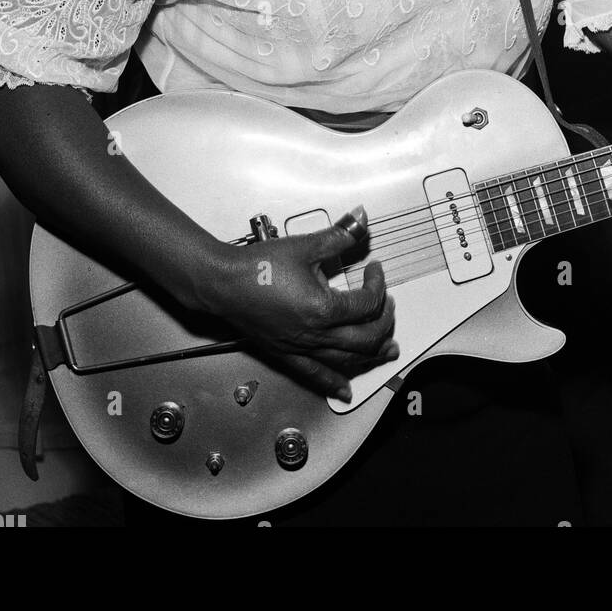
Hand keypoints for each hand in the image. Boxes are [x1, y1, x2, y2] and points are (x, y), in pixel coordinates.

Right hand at [208, 213, 397, 400]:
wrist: (224, 283)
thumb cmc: (257, 267)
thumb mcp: (304, 246)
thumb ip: (338, 236)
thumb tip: (360, 220)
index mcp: (323, 309)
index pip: (367, 303)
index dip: (378, 285)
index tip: (374, 270)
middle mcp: (315, 335)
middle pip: (366, 338)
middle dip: (384, 322)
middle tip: (387, 306)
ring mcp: (301, 348)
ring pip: (347, 361)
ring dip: (372, 356)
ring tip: (387, 351)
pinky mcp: (287, 354)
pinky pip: (316, 376)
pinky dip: (334, 384)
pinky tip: (344, 390)